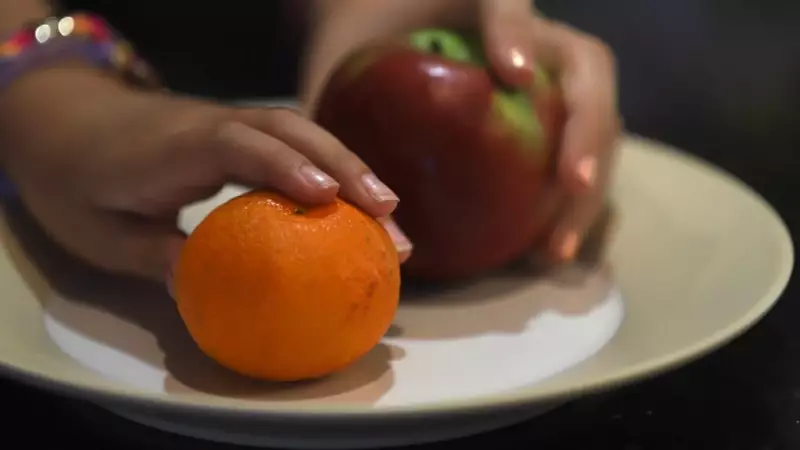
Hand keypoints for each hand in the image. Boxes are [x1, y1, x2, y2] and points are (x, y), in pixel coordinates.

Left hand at [0, 66, 412, 282]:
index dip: (285, 165)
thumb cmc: (79, 181)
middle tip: (389, 214)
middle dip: (345, 167)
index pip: (237, 144)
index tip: (328, 199)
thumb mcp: (98, 232)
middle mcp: (212, 125)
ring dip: (350, 168)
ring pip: (302, 133)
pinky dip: (332, 170)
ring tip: (391, 214)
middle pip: (290, 130)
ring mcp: (231, 125)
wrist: (68, 123)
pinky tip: (357, 206)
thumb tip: (204, 288)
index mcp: (173, 146)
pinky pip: (295, 146)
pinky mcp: (242, 134)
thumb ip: (150, 254)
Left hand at [302, 0, 620, 263]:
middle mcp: (528, 31)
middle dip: (584, 124)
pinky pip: (583, 150)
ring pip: (599, 112)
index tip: (514, 77)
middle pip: (583, 63)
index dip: (516, 32)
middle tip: (571, 183)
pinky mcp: (553, 113)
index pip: (505, 0)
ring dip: (591, 179)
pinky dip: (576, 201)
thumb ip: (335, 90)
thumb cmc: (363, 39)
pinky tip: (550, 247)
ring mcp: (550, 71)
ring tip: (557, 244)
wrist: (382, 30)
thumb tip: (322, 168)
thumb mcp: (342, 54)